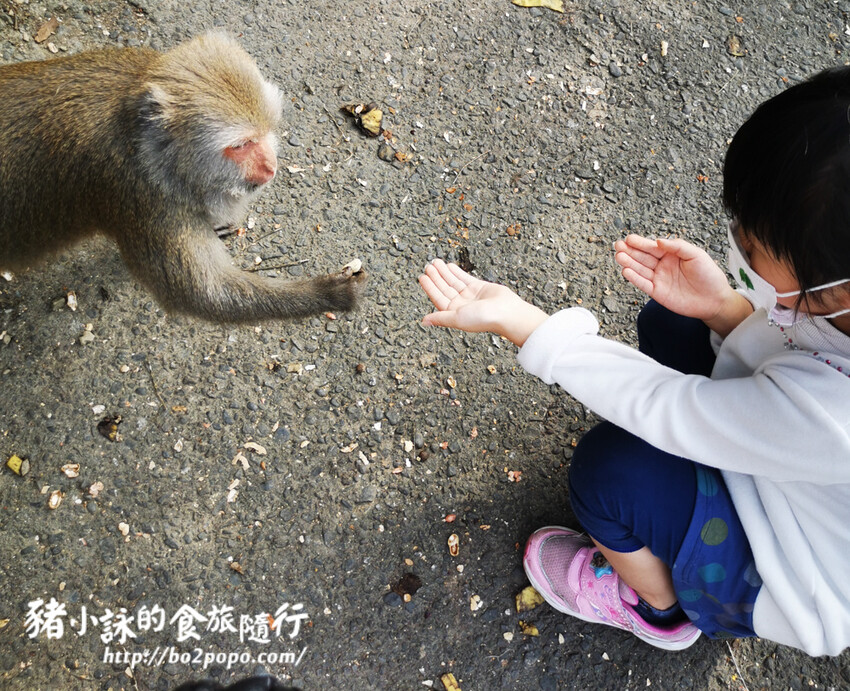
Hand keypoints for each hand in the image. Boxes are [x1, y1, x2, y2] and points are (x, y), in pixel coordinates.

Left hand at [418, 259, 548, 346]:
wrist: (506, 312)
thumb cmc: (483, 318)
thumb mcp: (457, 318)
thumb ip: (440, 318)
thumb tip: (423, 321)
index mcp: (454, 314)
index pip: (438, 298)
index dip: (430, 287)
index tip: (422, 276)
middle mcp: (461, 305)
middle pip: (445, 288)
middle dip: (436, 277)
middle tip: (428, 265)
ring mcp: (470, 296)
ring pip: (454, 282)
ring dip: (444, 272)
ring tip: (435, 262)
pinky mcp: (479, 287)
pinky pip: (465, 278)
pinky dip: (457, 272)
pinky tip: (449, 265)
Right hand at [614, 234, 751, 334]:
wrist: (715, 299)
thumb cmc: (709, 275)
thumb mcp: (696, 254)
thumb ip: (678, 246)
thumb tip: (659, 241)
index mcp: (671, 255)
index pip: (652, 247)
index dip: (640, 243)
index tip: (629, 239)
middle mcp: (662, 266)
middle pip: (642, 257)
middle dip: (630, 251)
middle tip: (618, 245)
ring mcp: (659, 279)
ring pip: (640, 269)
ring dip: (629, 263)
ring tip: (619, 256)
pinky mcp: (657, 293)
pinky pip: (643, 284)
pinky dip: (634, 278)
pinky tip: (626, 271)